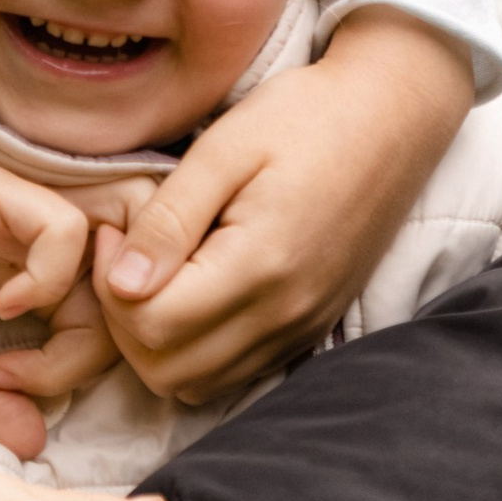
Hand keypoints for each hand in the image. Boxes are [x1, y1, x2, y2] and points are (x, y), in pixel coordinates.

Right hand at [0, 83, 106, 459]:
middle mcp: (54, 242)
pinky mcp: (10, 193)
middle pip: (136, 299)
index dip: (75, 373)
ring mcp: (36, 214)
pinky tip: (2, 304)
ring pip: (123, 261)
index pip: (114, 325)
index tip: (3, 387)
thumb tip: (33, 447)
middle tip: (22, 379)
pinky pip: (67, 232)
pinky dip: (48, 279)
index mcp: (44, 271)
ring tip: (36, 352)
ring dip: (95, 317)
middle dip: (95, 358)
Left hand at [94, 10, 473, 403]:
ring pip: (196, 383)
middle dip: (124, 323)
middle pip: (166, 370)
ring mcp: (301, 328)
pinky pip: (234, 373)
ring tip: (157, 272)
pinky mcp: (310, 328)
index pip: (151, 327)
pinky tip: (193, 289)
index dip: (110, 289)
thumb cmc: (305, 118)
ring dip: (158, 342)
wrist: (392, 118)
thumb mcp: (224, 149)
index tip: (112, 234)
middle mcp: (284, 314)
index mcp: (260, 266)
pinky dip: (197, 349)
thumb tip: (119, 284)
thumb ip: (169, 221)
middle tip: (126, 256)